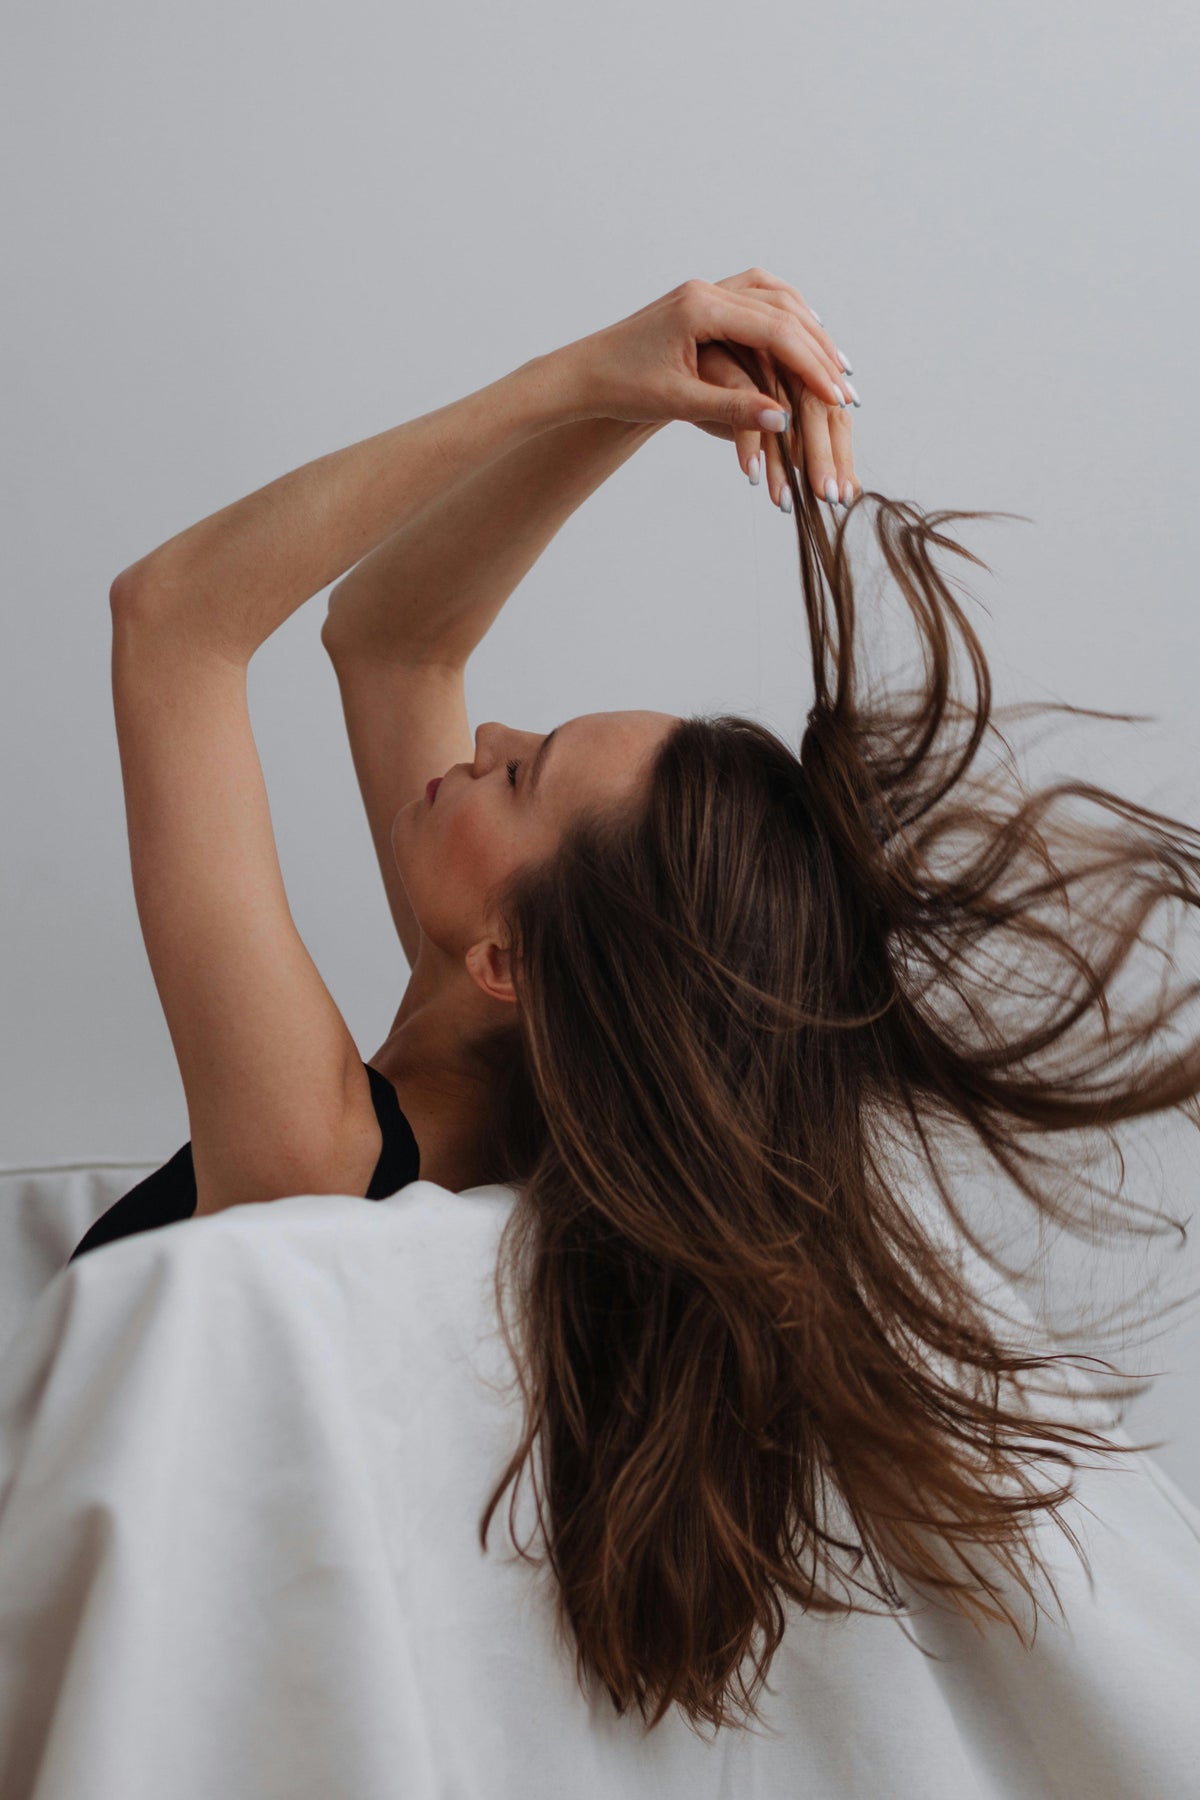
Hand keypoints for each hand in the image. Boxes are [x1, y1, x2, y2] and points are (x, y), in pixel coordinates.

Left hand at [550, 269, 854, 465]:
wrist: (581, 374)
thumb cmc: (620, 389)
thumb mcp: (678, 401)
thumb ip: (732, 407)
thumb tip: (784, 419)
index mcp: (700, 308)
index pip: (774, 331)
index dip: (811, 365)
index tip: (837, 396)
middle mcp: (706, 291)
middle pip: (782, 310)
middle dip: (818, 349)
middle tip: (847, 385)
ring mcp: (704, 292)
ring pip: (774, 297)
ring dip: (808, 329)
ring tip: (835, 363)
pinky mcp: (701, 303)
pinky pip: (757, 300)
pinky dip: (785, 319)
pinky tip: (801, 341)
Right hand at [694, 336, 860, 513]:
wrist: (679, 378)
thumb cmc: (734, 406)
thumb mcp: (775, 436)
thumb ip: (811, 458)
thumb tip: (850, 490)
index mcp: (807, 381)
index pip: (836, 418)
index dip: (841, 457)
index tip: (841, 498)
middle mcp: (788, 367)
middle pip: (814, 412)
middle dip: (822, 458)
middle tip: (824, 497)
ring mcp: (756, 362)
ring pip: (779, 411)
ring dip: (782, 461)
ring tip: (783, 500)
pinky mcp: (724, 364)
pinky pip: (741, 402)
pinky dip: (747, 438)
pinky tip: (750, 471)